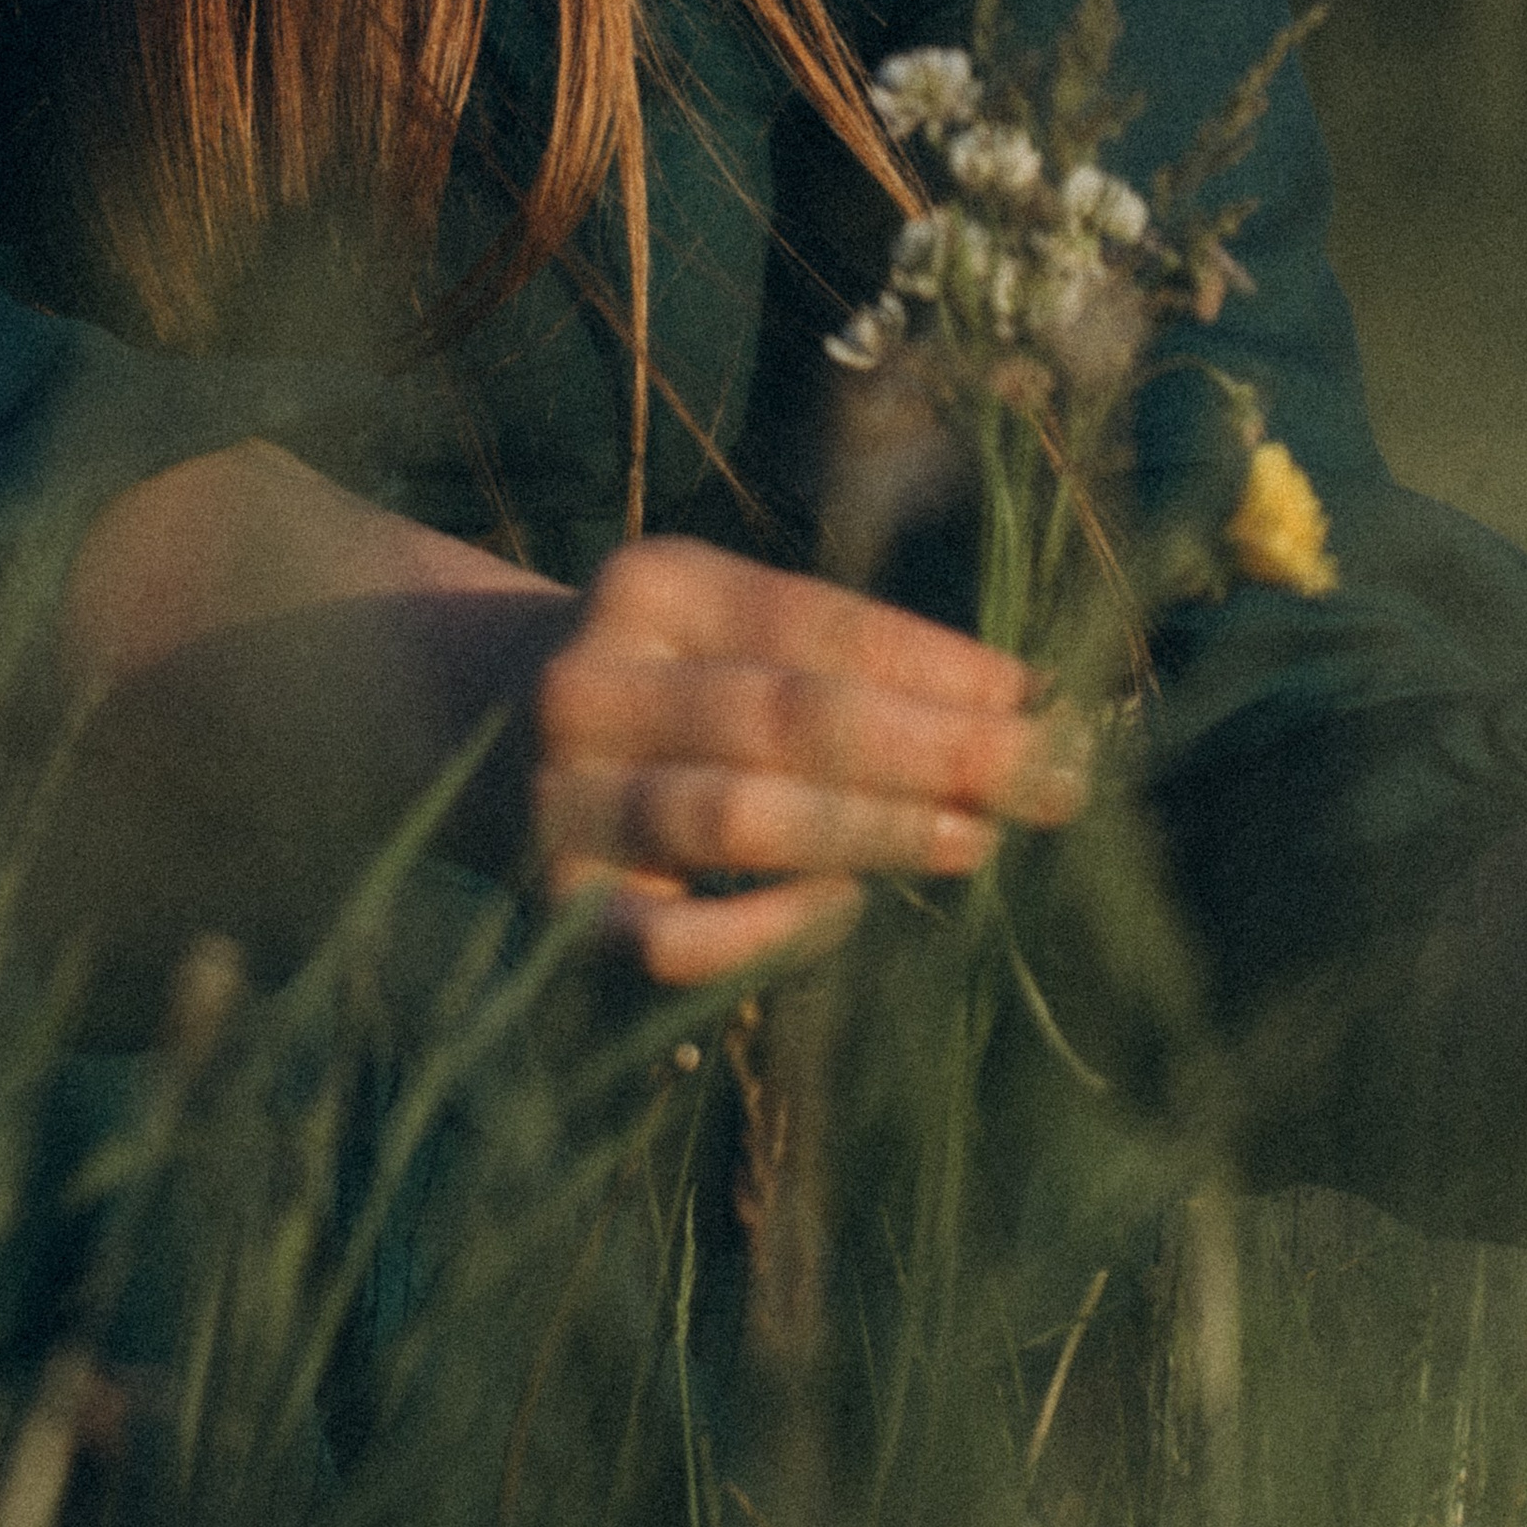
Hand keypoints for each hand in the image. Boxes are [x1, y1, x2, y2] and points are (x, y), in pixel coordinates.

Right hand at [534, 535, 1087, 988]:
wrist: (475, 736)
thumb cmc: (663, 682)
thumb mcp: (728, 630)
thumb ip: (846, 660)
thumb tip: (1021, 704)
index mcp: (649, 586)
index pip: (811, 621)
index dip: (933, 661)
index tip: (1042, 696)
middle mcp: (593, 681)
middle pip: (784, 714)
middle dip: (932, 748)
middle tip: (1051, 777)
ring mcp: (564, 800)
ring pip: (735, 818)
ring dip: (870, 830)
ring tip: (975, 838)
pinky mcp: (555, 909)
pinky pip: (672, 940)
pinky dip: (767, 930)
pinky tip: (842, 910)